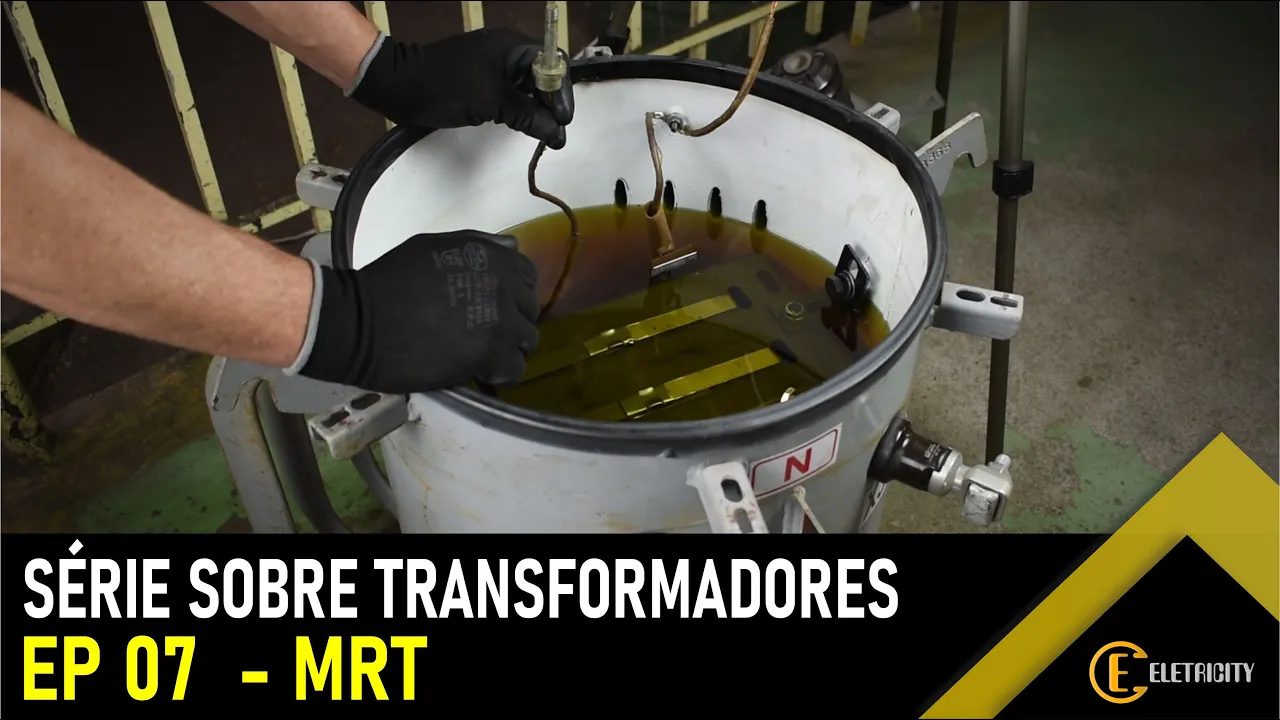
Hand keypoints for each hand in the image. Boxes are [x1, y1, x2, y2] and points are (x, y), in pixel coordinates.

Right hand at [295, 231, 539, 393]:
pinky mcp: (490, 354)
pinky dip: (500, 375)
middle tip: (482, 336)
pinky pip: (515, 369)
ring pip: (526, 341)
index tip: (493, 309)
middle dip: (511, 323)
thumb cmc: (388, 282)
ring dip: (506, 350)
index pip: (528, 276)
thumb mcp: (431, 247)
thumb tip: (512, 248)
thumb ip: (476, 247)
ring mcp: (499, 320)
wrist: (359, 323)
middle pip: (529, 310)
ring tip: (479, 356)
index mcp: (489, 255)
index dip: (513, 296)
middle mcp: (501, 283)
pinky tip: (479, 373)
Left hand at [349, 30, 574, 148]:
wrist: (398, 85)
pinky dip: (520, 109)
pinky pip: (512, 93)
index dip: (562, 93)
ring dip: (537, 110)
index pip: (553, 64)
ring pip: (528, 87)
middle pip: (544, 76)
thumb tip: (558, 134)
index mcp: (512, 46)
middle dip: (552, 104)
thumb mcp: (491, 103)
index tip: (562, 120)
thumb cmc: (445, 87)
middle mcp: (508, 51)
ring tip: (544, 135)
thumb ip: (528, 116)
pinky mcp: (483, 80)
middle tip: (555, 134)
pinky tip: (524, 126)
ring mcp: (494, 65)